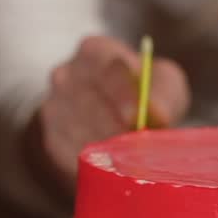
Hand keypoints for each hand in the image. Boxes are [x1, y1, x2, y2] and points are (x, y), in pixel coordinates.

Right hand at [27, 35, 189, 191]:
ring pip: (77, 130)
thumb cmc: (148, 95)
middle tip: (137, 147)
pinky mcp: (52, 138)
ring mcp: (53, 106)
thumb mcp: (165, 85)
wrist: (127, 121)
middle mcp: (67, 74)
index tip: (137, 117)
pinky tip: (112, 166)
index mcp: (95, 51)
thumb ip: (163, 94)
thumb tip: (156, 115)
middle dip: (114, 127)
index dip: (123, 94)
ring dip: (105, 147)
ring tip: (130, 159)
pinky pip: (69, 152)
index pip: (106, 68)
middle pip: (87, 101)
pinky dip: (92, 162)